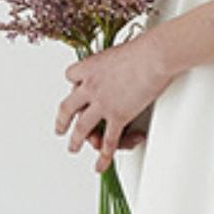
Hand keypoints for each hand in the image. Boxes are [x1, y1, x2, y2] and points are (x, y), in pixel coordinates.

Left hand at [54, 26, 169, 174]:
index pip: (71, 76)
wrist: (154, 56)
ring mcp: (102, 104)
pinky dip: (104, 157)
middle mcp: (91, 87)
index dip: (73, 84)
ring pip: (82, 128)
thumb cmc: (144, 48)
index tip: (76, 89)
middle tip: (59, 128)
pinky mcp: (118, 116)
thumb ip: (116, 61)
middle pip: (67, 107)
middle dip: (62, 120)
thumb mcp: (120, 50)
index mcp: (90, 67)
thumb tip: (125, 61)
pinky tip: (99, 165)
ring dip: (75, 141)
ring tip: (73, 148)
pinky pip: (109, 142)